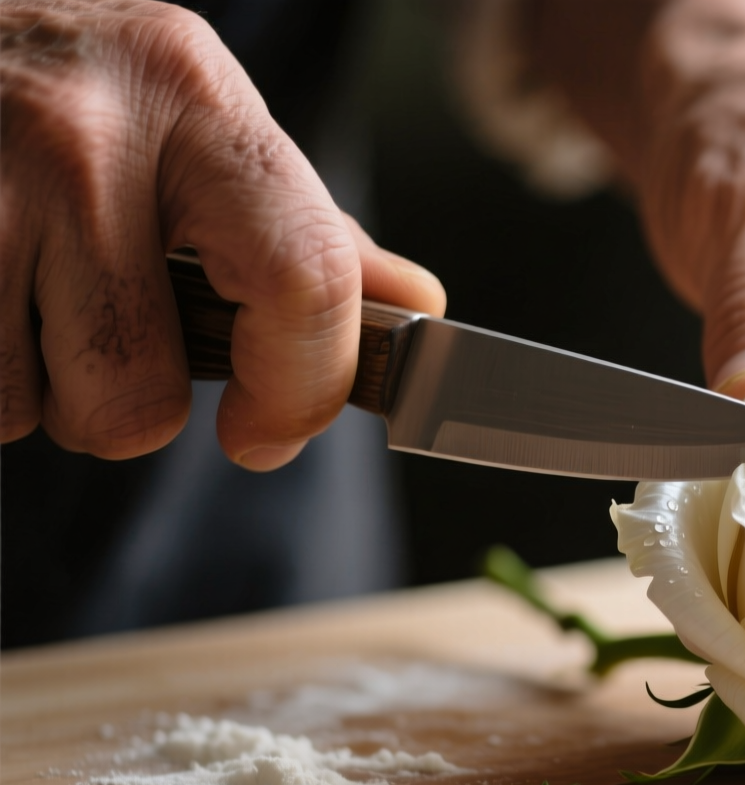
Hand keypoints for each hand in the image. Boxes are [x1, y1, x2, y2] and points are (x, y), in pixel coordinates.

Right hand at [0, 0, 444, 468]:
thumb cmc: (72, 103)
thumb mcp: (197, 130)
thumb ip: (304, 229)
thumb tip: (415, 305)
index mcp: (197, 100)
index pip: (305, 280)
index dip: (300, 389)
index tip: (266, 433)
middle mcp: (88, 135)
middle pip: (142, 393)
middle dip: (128, 403)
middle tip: (106, 331)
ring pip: (41, 410)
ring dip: (40, 391)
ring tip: (31, 298)